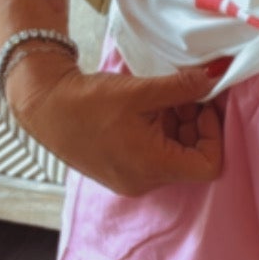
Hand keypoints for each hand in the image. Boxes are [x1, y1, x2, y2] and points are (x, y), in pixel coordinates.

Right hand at [6, 48, 224, 194]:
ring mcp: (132, 178)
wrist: (43, 107)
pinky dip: (160, 131)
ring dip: (178, 125)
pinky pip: (155, 154)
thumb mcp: (140, 90)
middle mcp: (145, 181)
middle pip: (192, 159)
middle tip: (185, 93)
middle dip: (195, 124)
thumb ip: (182, 87)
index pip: (210, 166)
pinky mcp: (122, 170)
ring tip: (163, 97)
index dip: (215, 134)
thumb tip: (215, 77)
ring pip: (174, 155)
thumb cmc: (86, 101)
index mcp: (152, 166)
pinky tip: (148, 106)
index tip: (204, 106)